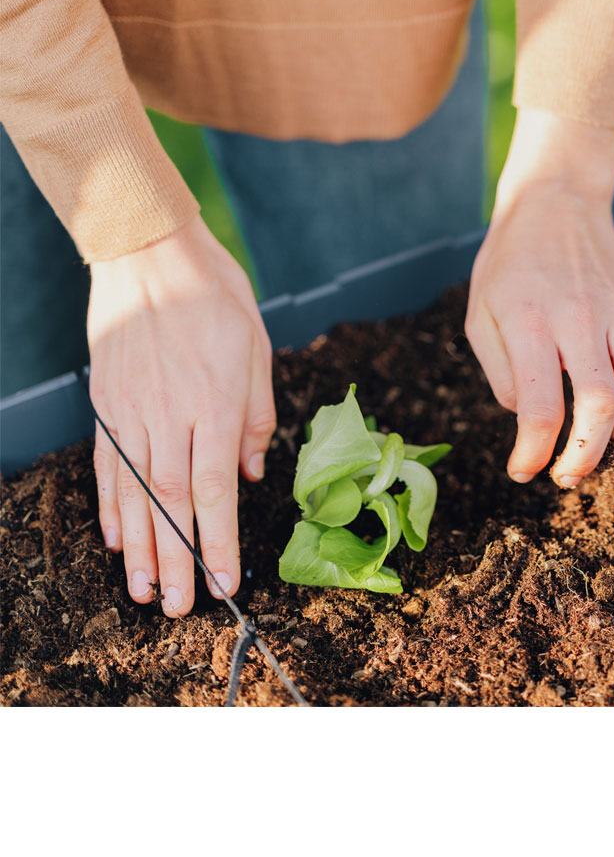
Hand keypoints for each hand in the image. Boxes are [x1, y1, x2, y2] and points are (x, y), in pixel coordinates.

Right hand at [87, 215, 275, 615]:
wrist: (150, 254)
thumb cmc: (216, 296)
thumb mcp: (257, 348)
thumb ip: (258, 416)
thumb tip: (253, 475)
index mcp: (217, 401)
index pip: (216, 486)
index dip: (220, 539)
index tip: (226, 581)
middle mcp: (171, 413)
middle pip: (172, 501)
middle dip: (179, 559)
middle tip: (180, 607)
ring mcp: (132, 410)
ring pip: (135, 491)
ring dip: (141, 546)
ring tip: (145, 590)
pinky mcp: (106, 402)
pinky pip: (108, 463)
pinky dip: (111, 505)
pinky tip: (117, 538)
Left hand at [466, 108, 613, 487]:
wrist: (556, 201)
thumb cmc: (510, 263)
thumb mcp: (480, 315)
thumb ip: (501, 373)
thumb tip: (529, 419)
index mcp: (530, 323)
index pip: (540, 409)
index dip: (533, 455)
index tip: (524, 470)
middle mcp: (580, 318)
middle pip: (599, 406)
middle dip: (585, 456)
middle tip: (568, 475)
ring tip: (600, 437)